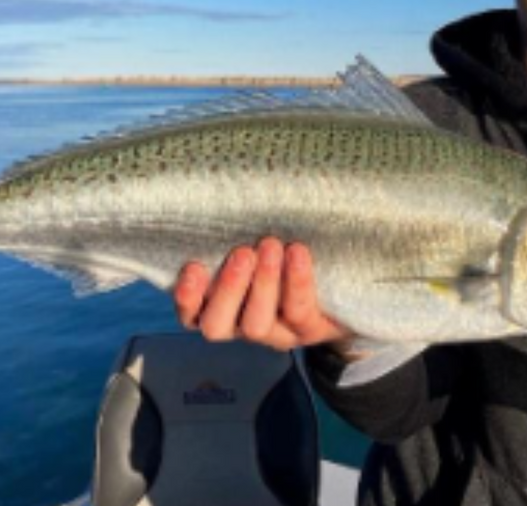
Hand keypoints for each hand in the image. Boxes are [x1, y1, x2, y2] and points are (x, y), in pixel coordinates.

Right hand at [173, 237, 352, 350]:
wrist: (340, 280)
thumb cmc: (281, 249)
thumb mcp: (254, 242)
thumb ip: (231, 231)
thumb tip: (217, 193)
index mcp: (218, 307)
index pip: (190, 314)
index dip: (187, 296)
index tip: (194, 266)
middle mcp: (241, 326)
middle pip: (216, 326)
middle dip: (227, 289)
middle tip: (243, 252)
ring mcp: (275, 333)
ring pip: (256, 325)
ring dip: (262, 284)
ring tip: (271, 246)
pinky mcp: (308, 330)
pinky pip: (298, 312)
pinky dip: (297, 281)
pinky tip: (298, 252)